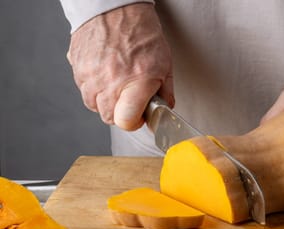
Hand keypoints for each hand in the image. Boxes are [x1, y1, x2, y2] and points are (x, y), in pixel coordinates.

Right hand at [66, 3, 173, 129]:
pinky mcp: (77, 67)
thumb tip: (164, 110)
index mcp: (136, 82)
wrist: (115, 8)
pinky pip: (83, 88)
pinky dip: (93, 87)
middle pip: (109, 117)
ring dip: (105, 101)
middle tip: (129, 100)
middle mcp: (110, 82)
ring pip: (93, 105)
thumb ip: (165, 92)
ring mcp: (90, 75)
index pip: (126, 121)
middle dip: (120, 112)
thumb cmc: (142, 34)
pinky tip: (104, 73)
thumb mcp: (164, 64)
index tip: (138, 116)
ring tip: (116, 84)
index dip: (134, 122)